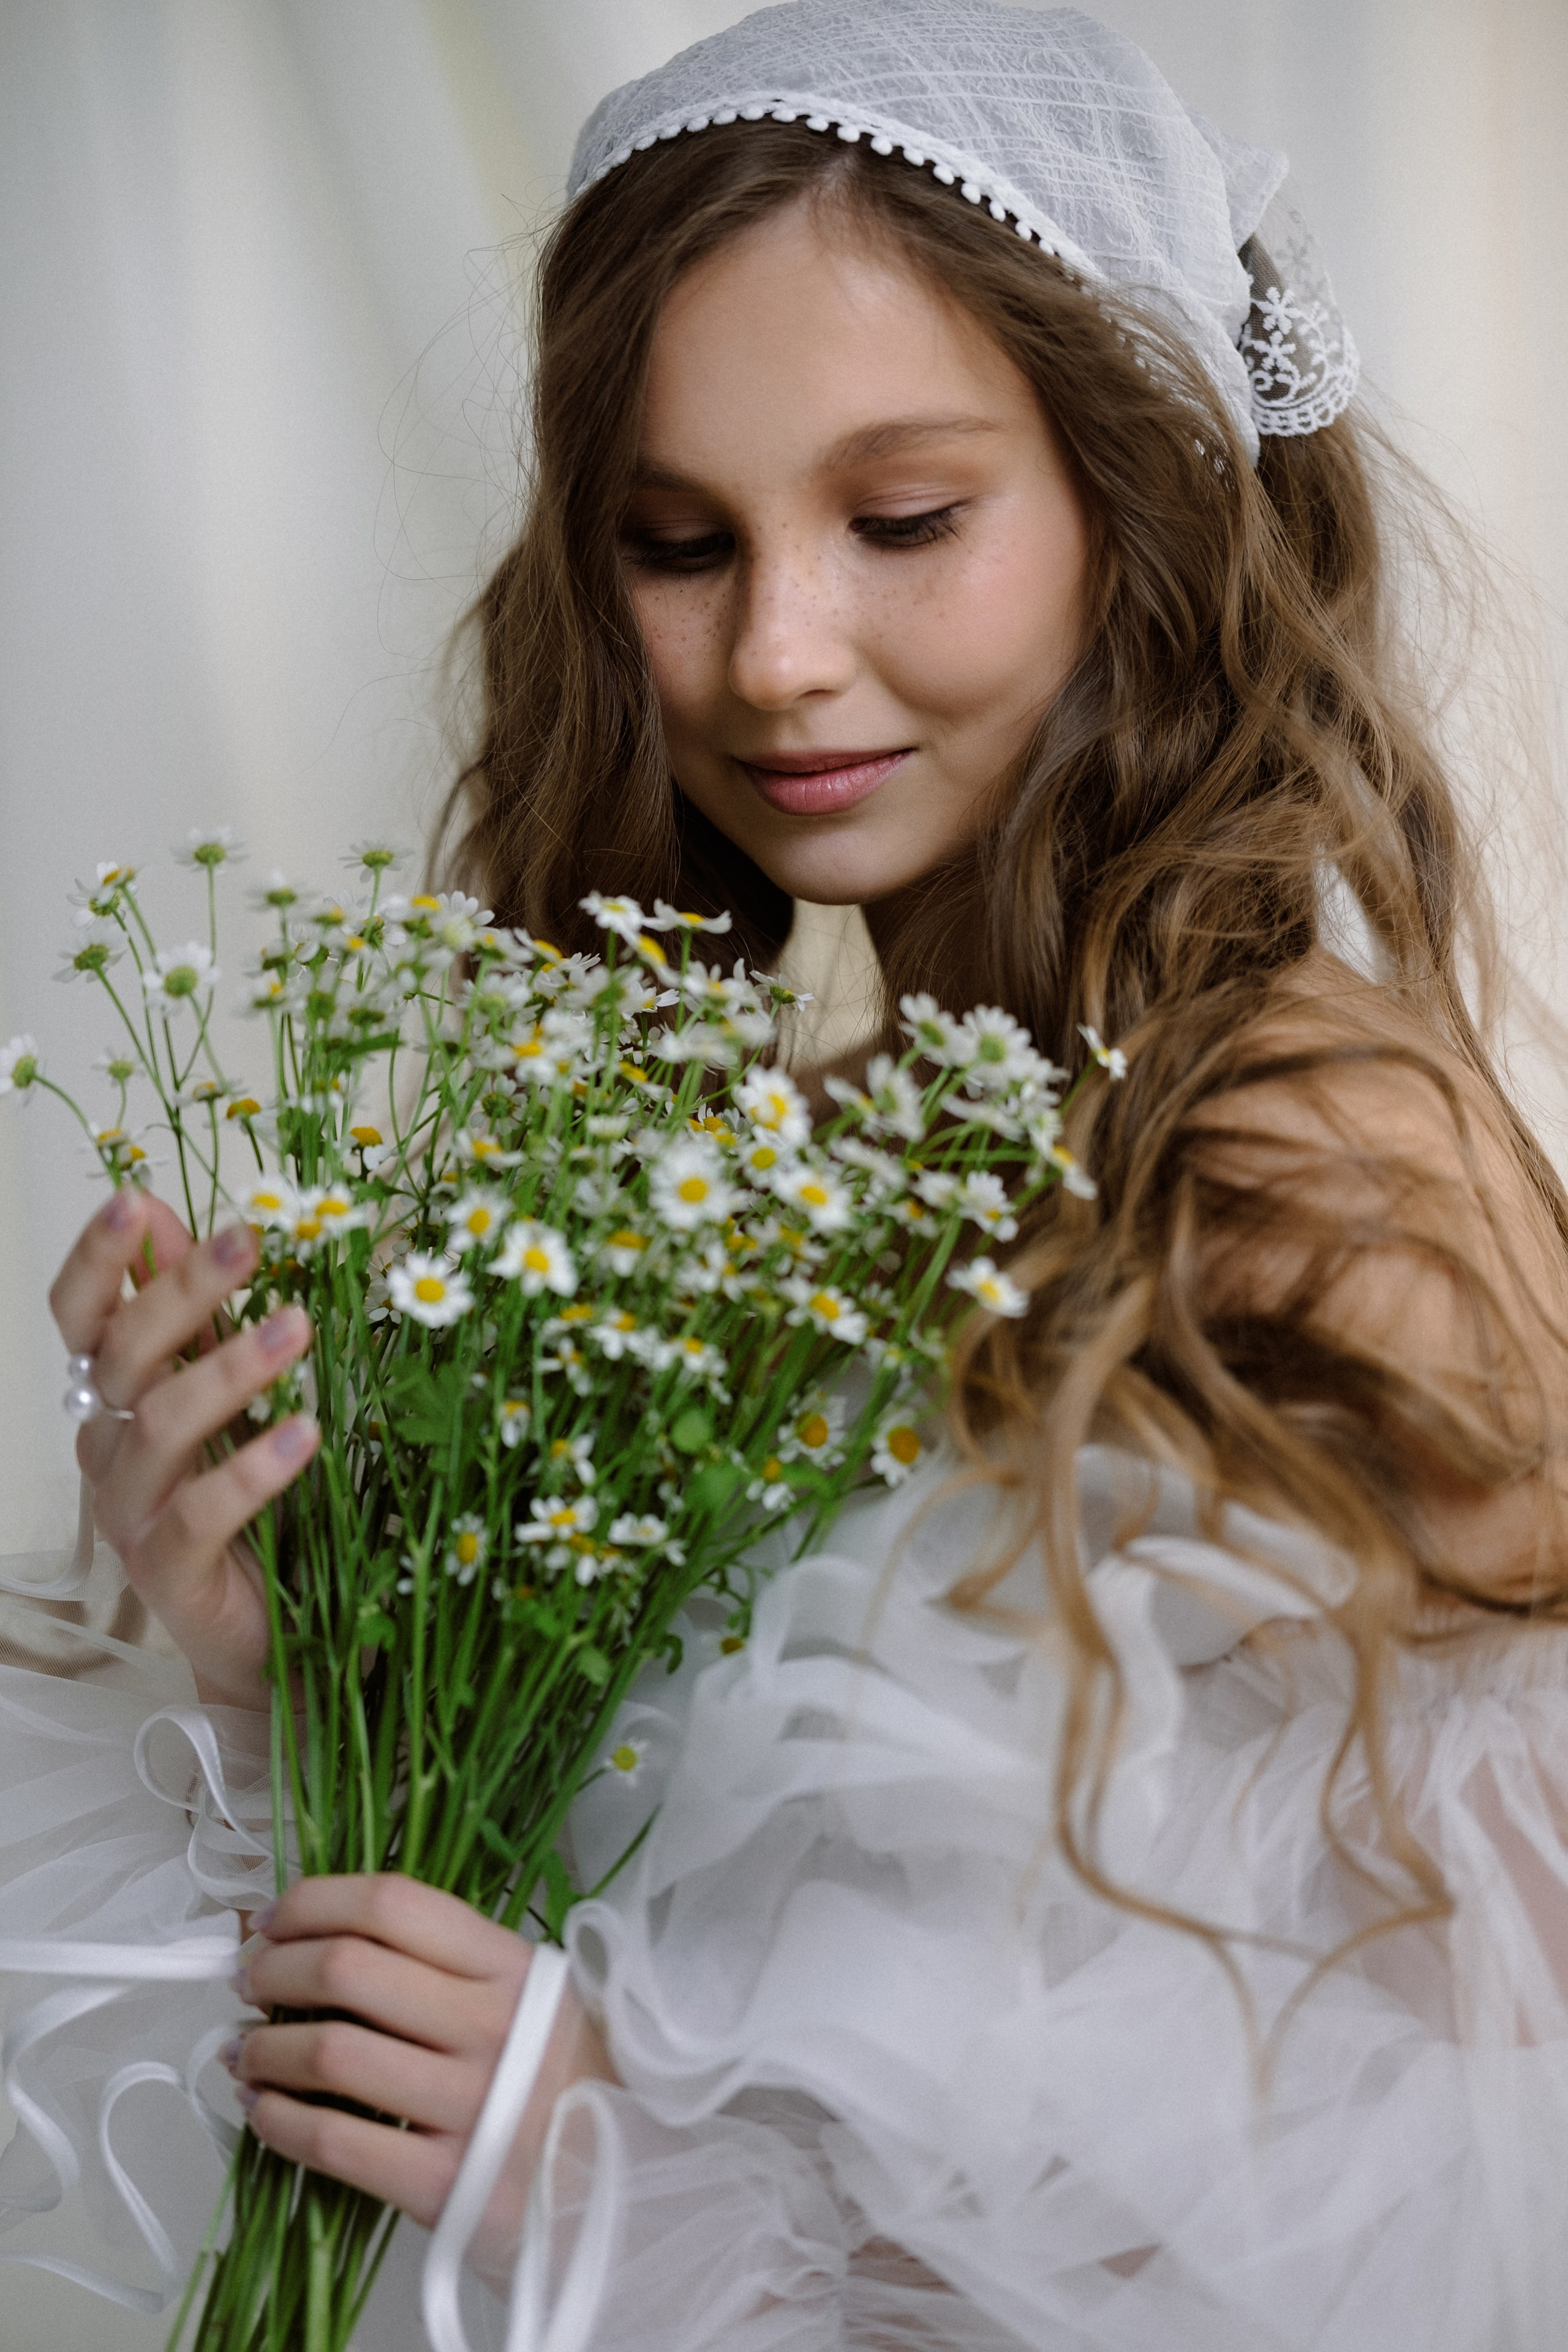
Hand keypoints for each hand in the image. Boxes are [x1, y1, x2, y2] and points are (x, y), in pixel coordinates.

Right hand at [48, 1188, 317, 1707]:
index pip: (81, 1316)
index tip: (137, 1197)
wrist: (273, 1629)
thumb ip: (198, 1311)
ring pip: (160, 1426)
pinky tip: (307, 1433)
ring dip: (229, 1369)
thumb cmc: (253, 1496)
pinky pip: (199, 1511)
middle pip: (122, 1355)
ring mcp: (130, 1512)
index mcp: (116, 1396)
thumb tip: (166, 1209)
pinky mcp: (167, 1571)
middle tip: (251, 1239)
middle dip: (182, 1289)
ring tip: (298, 1328)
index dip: (98, 1258)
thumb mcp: (228, 1387)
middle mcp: (110, 1448)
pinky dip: (254, 1467)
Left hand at [227, 1876, 616, 2286]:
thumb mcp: (532, 2002)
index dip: (317, 1900)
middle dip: (274, 1968)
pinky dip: (280, 2122)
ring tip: (246, 2051)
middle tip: (249, 1980)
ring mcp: (469, 2105)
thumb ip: (446, 1969)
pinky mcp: (445, 2183)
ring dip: (264, 2047)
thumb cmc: (567, 2087)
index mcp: (512, 1967)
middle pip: (349, 1967)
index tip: (274, 1916)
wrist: (629, 2196)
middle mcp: (490, 2025)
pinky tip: (264, 2112)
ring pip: (330, 2051)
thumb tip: (320, 1937)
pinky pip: (336, 2142)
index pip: (395, 1903)